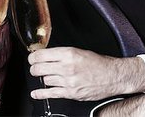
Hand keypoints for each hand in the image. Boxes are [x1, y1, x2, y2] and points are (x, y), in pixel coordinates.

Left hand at [28, 47, 144, 100]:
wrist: (113, 76)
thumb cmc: (98, 63)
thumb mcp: (78, 51)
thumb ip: (61, 54)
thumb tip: (45, 55)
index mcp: (68, 53)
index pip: (41, 55)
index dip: (33, 57)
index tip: (32, 58)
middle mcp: (67, 67)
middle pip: (38, 68)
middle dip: (34, 68)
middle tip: (35, 67)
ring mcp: (68, 81)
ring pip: (45, 80)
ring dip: (45, 78)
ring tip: (50, 76)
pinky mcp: (71, 93)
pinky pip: (50, 93)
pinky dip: (41, 93)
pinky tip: (36, 93)